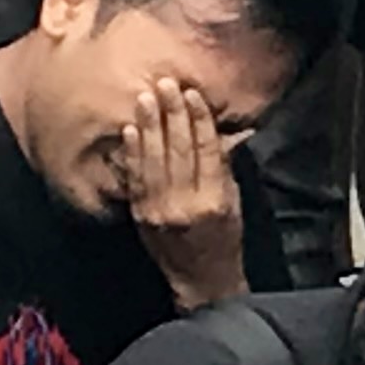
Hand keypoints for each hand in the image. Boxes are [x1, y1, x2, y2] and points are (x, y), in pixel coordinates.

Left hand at [124, 80, 246, 306]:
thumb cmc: (225, 240)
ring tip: (145, 97)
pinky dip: (132, 151)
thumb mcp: (234, 204)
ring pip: (153, 159)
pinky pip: (135, 177)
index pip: (206, 150)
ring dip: (149, 125)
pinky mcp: (140, 214)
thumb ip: (223, 169)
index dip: (200, 119)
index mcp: (213, 200)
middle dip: (171, 113)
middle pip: (177, 149)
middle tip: (165, 83)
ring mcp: (158, 209)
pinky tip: (130, 129)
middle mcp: (184, 203)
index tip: (193, 93)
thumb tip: (217, 130)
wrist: (200, 281)